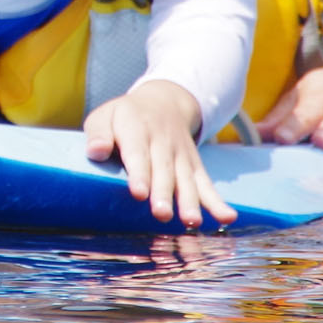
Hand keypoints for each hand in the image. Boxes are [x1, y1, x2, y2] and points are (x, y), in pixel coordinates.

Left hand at [84, 80, 237, 228]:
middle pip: (164, 170)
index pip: (138, 153)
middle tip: (162, 215)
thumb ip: (98, 133)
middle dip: (164, 193)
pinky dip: (217, 201)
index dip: (140, 173)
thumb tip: (95, 151)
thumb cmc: (125, 116)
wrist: (165, 100)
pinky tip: (226, 218)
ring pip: (187, 179)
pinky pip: (207, 184)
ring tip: (192, 222)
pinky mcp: (195, 166)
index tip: (139, 193)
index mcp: (136, 129)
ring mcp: (182, 155)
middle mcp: (163, 142)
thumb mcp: (106, 115)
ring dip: (190, 201)